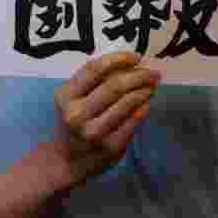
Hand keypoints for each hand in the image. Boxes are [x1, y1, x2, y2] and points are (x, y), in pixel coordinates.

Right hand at [50, 52, 160, 187]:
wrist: (67, 161)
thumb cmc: (76, 122)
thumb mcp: (74, 99)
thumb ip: (95, 82)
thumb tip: (131, 64)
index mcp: (65, 96)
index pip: (94, 69)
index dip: (119, 59)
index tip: (136, 57)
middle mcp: (77, 114)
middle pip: (114, 85)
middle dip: (139, 75)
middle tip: (152, 72)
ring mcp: (94, 132)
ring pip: (127, 102)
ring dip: (144, 90)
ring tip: (151, 86)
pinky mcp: (110, 146)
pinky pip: (134, 120)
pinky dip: (144, 107)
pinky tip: (147, 102)